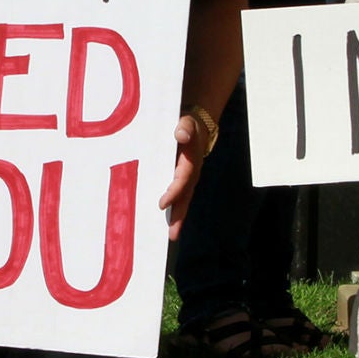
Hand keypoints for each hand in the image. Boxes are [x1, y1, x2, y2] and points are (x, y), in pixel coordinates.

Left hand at [157, 113, 206, 238]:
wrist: (196, 127)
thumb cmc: (188, 125)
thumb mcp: (187, 122)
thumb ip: (184, 127)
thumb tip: (181, 134)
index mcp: (190, 162)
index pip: (182, 181)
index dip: (173, 193)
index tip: (162, 204)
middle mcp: (191, 175)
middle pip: (185, 198)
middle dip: (179, 216)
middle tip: (172, 234)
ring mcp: (187, 180)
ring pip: (182, 201)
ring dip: (177, 218)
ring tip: (171, 235)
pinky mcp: (182, 181)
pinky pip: (178, 198)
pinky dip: (174, 210)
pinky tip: (167, 223)